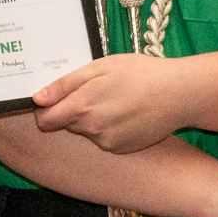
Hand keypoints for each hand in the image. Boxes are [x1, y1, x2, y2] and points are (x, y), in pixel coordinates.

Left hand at [32, 54, 189, 152]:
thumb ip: (65, 84)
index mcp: (83, 106)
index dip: (46, 109)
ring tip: (117, 100)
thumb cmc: (142, 74)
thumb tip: (38, 99)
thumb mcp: (100, 67)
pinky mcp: (121, 149)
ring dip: (94, 119)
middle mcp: (91, 129)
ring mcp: (107, 142)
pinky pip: (104, 139)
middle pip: (67, 124)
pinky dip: (111, 128)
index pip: (45, 120)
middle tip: (96, 92)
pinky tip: (127, 114)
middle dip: (74, 111)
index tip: (54, 100)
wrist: (179, 94)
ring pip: (87, 131)